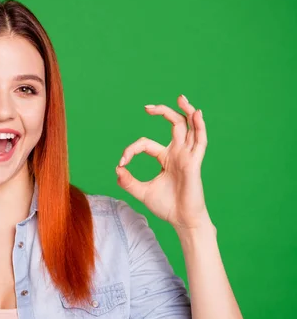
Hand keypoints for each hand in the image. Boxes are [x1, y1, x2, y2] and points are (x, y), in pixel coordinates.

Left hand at [115, 94, 210, 229]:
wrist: (182, 221)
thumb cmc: (167, 206)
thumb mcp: (142, 192)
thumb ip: (128, 181)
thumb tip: (117, 170)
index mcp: (165, 158)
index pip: (146, 144)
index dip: (131, 150)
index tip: (122, 163)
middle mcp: (177, 154)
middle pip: (174, 125)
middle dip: (162, 112)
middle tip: (147, 107)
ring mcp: (187, 156)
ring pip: (189, 128)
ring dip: (186, 111)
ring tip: (181, 97)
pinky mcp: (194, 163)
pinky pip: (199, 141)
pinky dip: (199, 127)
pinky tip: (196, 114)